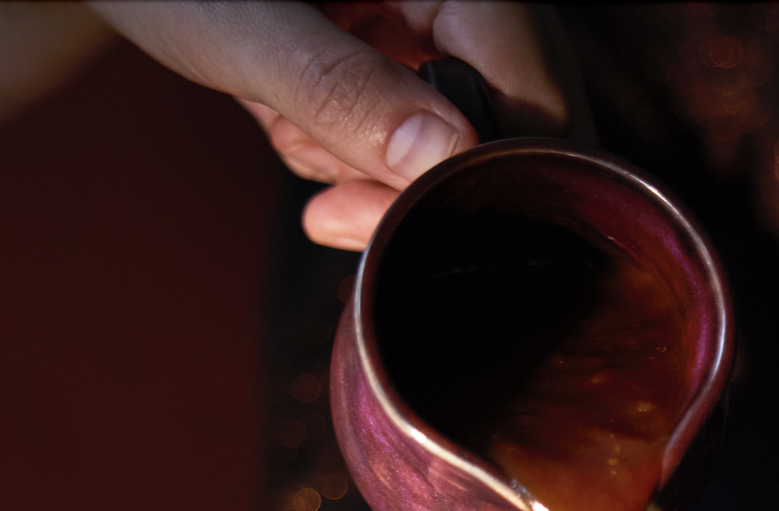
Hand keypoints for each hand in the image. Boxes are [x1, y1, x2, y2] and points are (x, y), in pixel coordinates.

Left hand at [88, 1, 571, 249]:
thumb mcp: (243, 26)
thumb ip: (341, 88)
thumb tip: (441, 158)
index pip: (535, 103)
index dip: (482, 180)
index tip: (401, 220)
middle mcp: (467, 7)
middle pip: (510, 139)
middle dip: (416, 189)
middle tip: (329, 213)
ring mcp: (437, 38)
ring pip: (459, 157)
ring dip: (370, 177)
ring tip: (290, 135)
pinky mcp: (403, 69)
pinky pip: (411, 150)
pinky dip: (350, 164)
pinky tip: (296, 132)